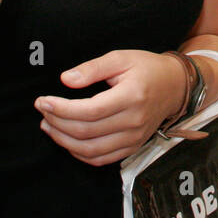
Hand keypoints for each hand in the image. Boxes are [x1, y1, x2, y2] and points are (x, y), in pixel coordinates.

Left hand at [35, 50, 187, 165]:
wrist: (175, 86)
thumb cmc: (147, 69)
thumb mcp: (121, 58)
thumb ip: (92, 68)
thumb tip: (65, 80)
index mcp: (131, 96)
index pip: (90, 111)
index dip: (61, 109)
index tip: (43, 101)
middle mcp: (133, 121)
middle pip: (86, 132)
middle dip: (57, 122)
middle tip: (42, 110)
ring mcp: (134, 138)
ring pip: (90, 150)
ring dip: (63, 141)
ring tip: (48, 126)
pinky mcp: (132, 147)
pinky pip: (101, 159)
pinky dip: (79, 154)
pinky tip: (67, 140)